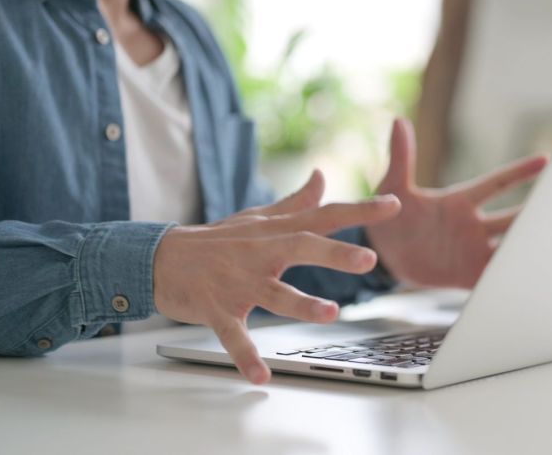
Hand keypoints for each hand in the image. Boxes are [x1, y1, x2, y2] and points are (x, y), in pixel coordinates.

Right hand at [153, 170, 400, 383]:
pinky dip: (246, 356)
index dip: (359, 211)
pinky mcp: (215, 308)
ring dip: (301, 304)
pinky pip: (233, 335)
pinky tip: (262, 375)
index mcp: (275, 233)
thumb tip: (321, 176)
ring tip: (329, 314)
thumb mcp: (256, 218)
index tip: (394, 205)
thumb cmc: (215, 240)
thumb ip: (294, 203)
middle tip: (369, 260)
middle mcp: (260, 253)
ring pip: (273, 293)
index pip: (323, 216)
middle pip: (301, 248)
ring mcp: (238, 282)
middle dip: (335, 254)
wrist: (157, 258)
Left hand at [366, 119, 546, 287]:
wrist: (381, 254)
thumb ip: (401, 158)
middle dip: (538, 212)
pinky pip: (493, 276)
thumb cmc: (390, 216)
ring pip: (510, 247)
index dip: (520, 173)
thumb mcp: (393, 187)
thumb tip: (399, 121)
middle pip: (513, 217)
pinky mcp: (466, 274)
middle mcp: (473, 225)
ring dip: (529, 246)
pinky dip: (509, 278)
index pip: (496, 183)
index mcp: (460, 201)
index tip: (546, 159)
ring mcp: (472, 250)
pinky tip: (530, 279)